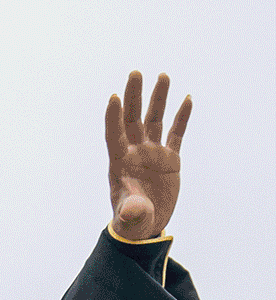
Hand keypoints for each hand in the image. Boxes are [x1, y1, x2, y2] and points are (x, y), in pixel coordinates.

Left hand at [106, 71, 190, 240]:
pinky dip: (181, 117)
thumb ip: (131, 211)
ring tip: (163, 75)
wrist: (146, 227)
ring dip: (158, 98)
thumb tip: (133, 209)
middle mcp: (134, 152)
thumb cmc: (132, 222)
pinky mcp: (170, 159)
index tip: (114, 96)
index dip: (113, 117)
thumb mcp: (130, 218)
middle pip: (132, 118)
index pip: (114, 134)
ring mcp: (152, 153)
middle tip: (135, 73)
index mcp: (119, 163)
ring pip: (154, 120)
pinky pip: (176, 133)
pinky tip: (187, 99)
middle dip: (134, 96)